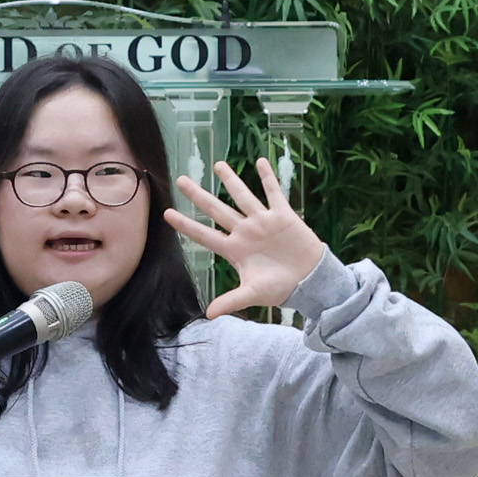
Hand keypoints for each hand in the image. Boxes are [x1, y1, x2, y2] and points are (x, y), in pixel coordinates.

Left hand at [163, 156, 328, 317]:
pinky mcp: (283, 215)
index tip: (167, 213)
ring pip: (242, 196)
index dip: (186, 225)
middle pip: (217, 209)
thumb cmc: (281, 288)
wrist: (310, 280)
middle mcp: (245, 232)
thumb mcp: (253, 294)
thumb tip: (208, 315)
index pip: (204, 234)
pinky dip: (268, 177)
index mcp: (234, 250)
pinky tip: (260, 161)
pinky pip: (273, 193)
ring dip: (231, 180)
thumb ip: (231, 301)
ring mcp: (263, 222)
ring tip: (218, 164)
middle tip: (182, 179)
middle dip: (199, 195)